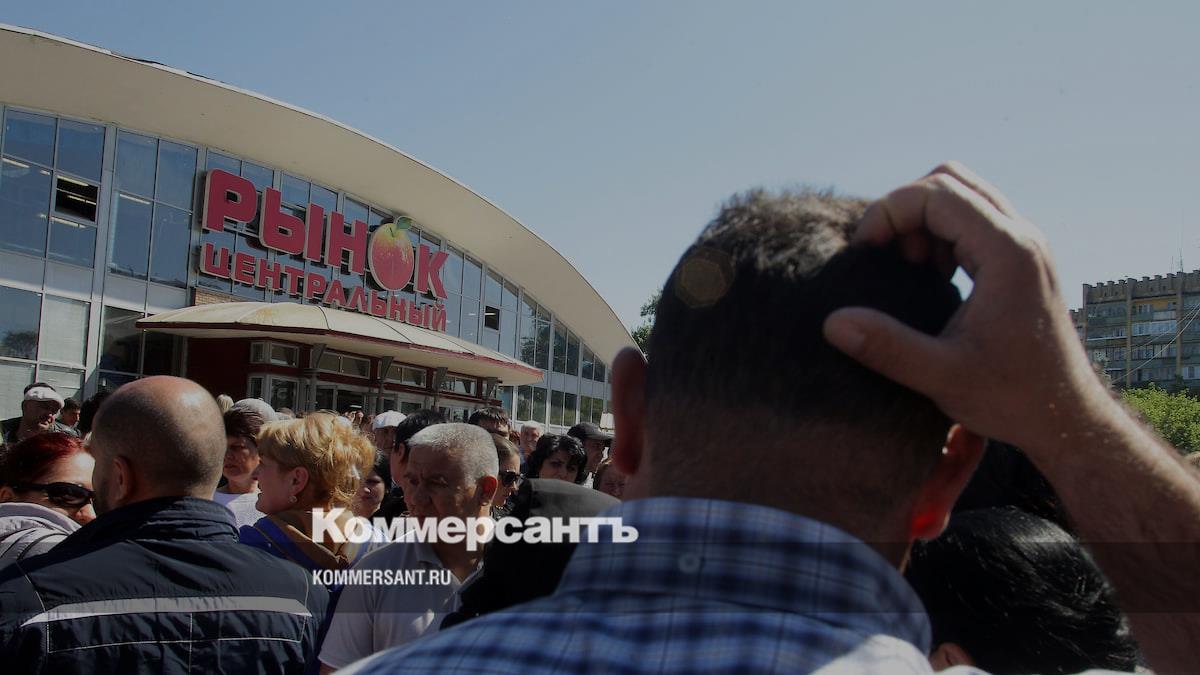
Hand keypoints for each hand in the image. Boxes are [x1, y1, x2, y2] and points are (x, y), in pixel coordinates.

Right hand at [822, 162, 1110, 450]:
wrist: (1066, 418)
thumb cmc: (1012, 400)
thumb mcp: (942, 377)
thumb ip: (887, 347)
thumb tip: (832, 322)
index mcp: (1008, 253)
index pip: (937, 193)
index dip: (889, 211)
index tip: (864, 251)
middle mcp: (1021, 237)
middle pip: (950, 180)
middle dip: (904, 208)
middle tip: (883, 255)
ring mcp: (1023, 246)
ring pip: (962, 195)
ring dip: (922, 220)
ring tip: (906, 269)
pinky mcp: (1019, 260)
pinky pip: (972, 220)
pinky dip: (940, 234)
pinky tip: (928, 278)